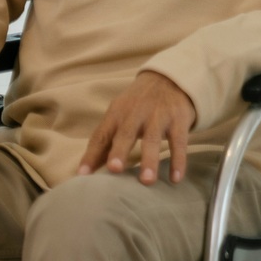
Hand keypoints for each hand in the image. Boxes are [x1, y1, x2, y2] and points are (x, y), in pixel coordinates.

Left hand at [77, 70, 195, 184]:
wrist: (170, 79)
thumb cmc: (138, 105)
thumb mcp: (120, 116)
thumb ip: (105, 142)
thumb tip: (84, 171)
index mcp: (117, 113)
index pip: (101, 135)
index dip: (91, 155)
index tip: (82, 175)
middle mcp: (136, 113)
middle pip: (126, 133)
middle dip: (119, 151)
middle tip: (114, 169)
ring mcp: (158, 116)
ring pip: (153, 139)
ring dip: (149, 160)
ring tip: (147, 181)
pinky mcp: (178, 120)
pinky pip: (179, 142)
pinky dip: (178, 160)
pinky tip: (175, 179)